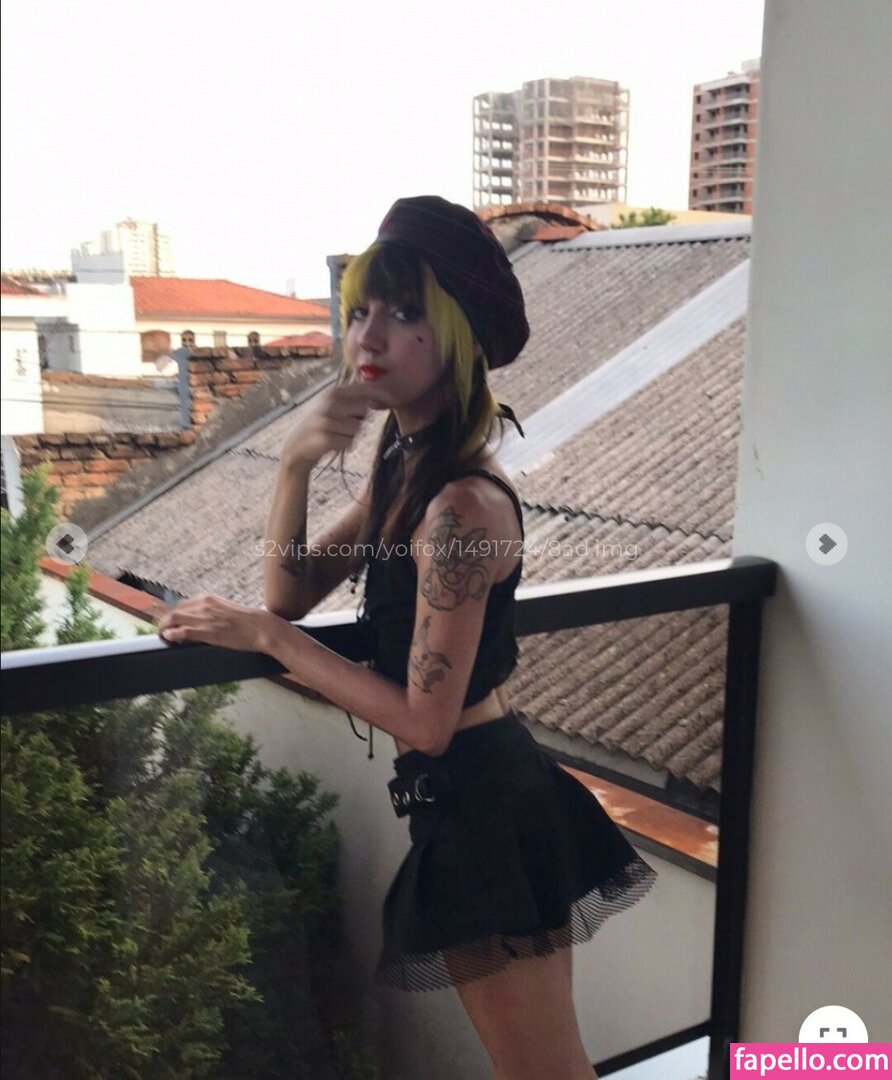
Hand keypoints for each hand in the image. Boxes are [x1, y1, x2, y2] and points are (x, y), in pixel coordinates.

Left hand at [156, 594, 277, 652]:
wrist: (260, 627)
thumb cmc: (250, 622)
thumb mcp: (229, 611)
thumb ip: (216, 613)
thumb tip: (211, 621)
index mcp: (209, 598)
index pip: (183, 603)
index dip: (173, 612)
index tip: (169, 620)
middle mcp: (203, 605)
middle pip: (174, 609)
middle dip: (164, 619)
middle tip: (161, 629)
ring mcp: (203, 617)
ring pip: (173, 618)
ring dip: (164, 627)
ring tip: (162, 635)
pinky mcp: (205, 631)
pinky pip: (180, 631)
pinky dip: (171, 635)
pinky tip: (168, 639)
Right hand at [281, 382, 384, 468]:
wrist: (296, 446)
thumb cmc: (321, 425)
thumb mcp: (333, 406)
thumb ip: (353, 400)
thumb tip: (381, 397)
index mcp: (333, 392)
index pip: (364, 388)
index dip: (381, 393)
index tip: (394, 398)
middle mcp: (329, 403)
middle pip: (364, 410)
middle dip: (359, 420)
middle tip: (343, 424)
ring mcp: (326, 420)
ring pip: (358, 429)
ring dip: (351, 436)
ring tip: (336, 435)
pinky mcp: (325, 438)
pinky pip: (349, 442)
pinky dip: (344, 446)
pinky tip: (331, 444)